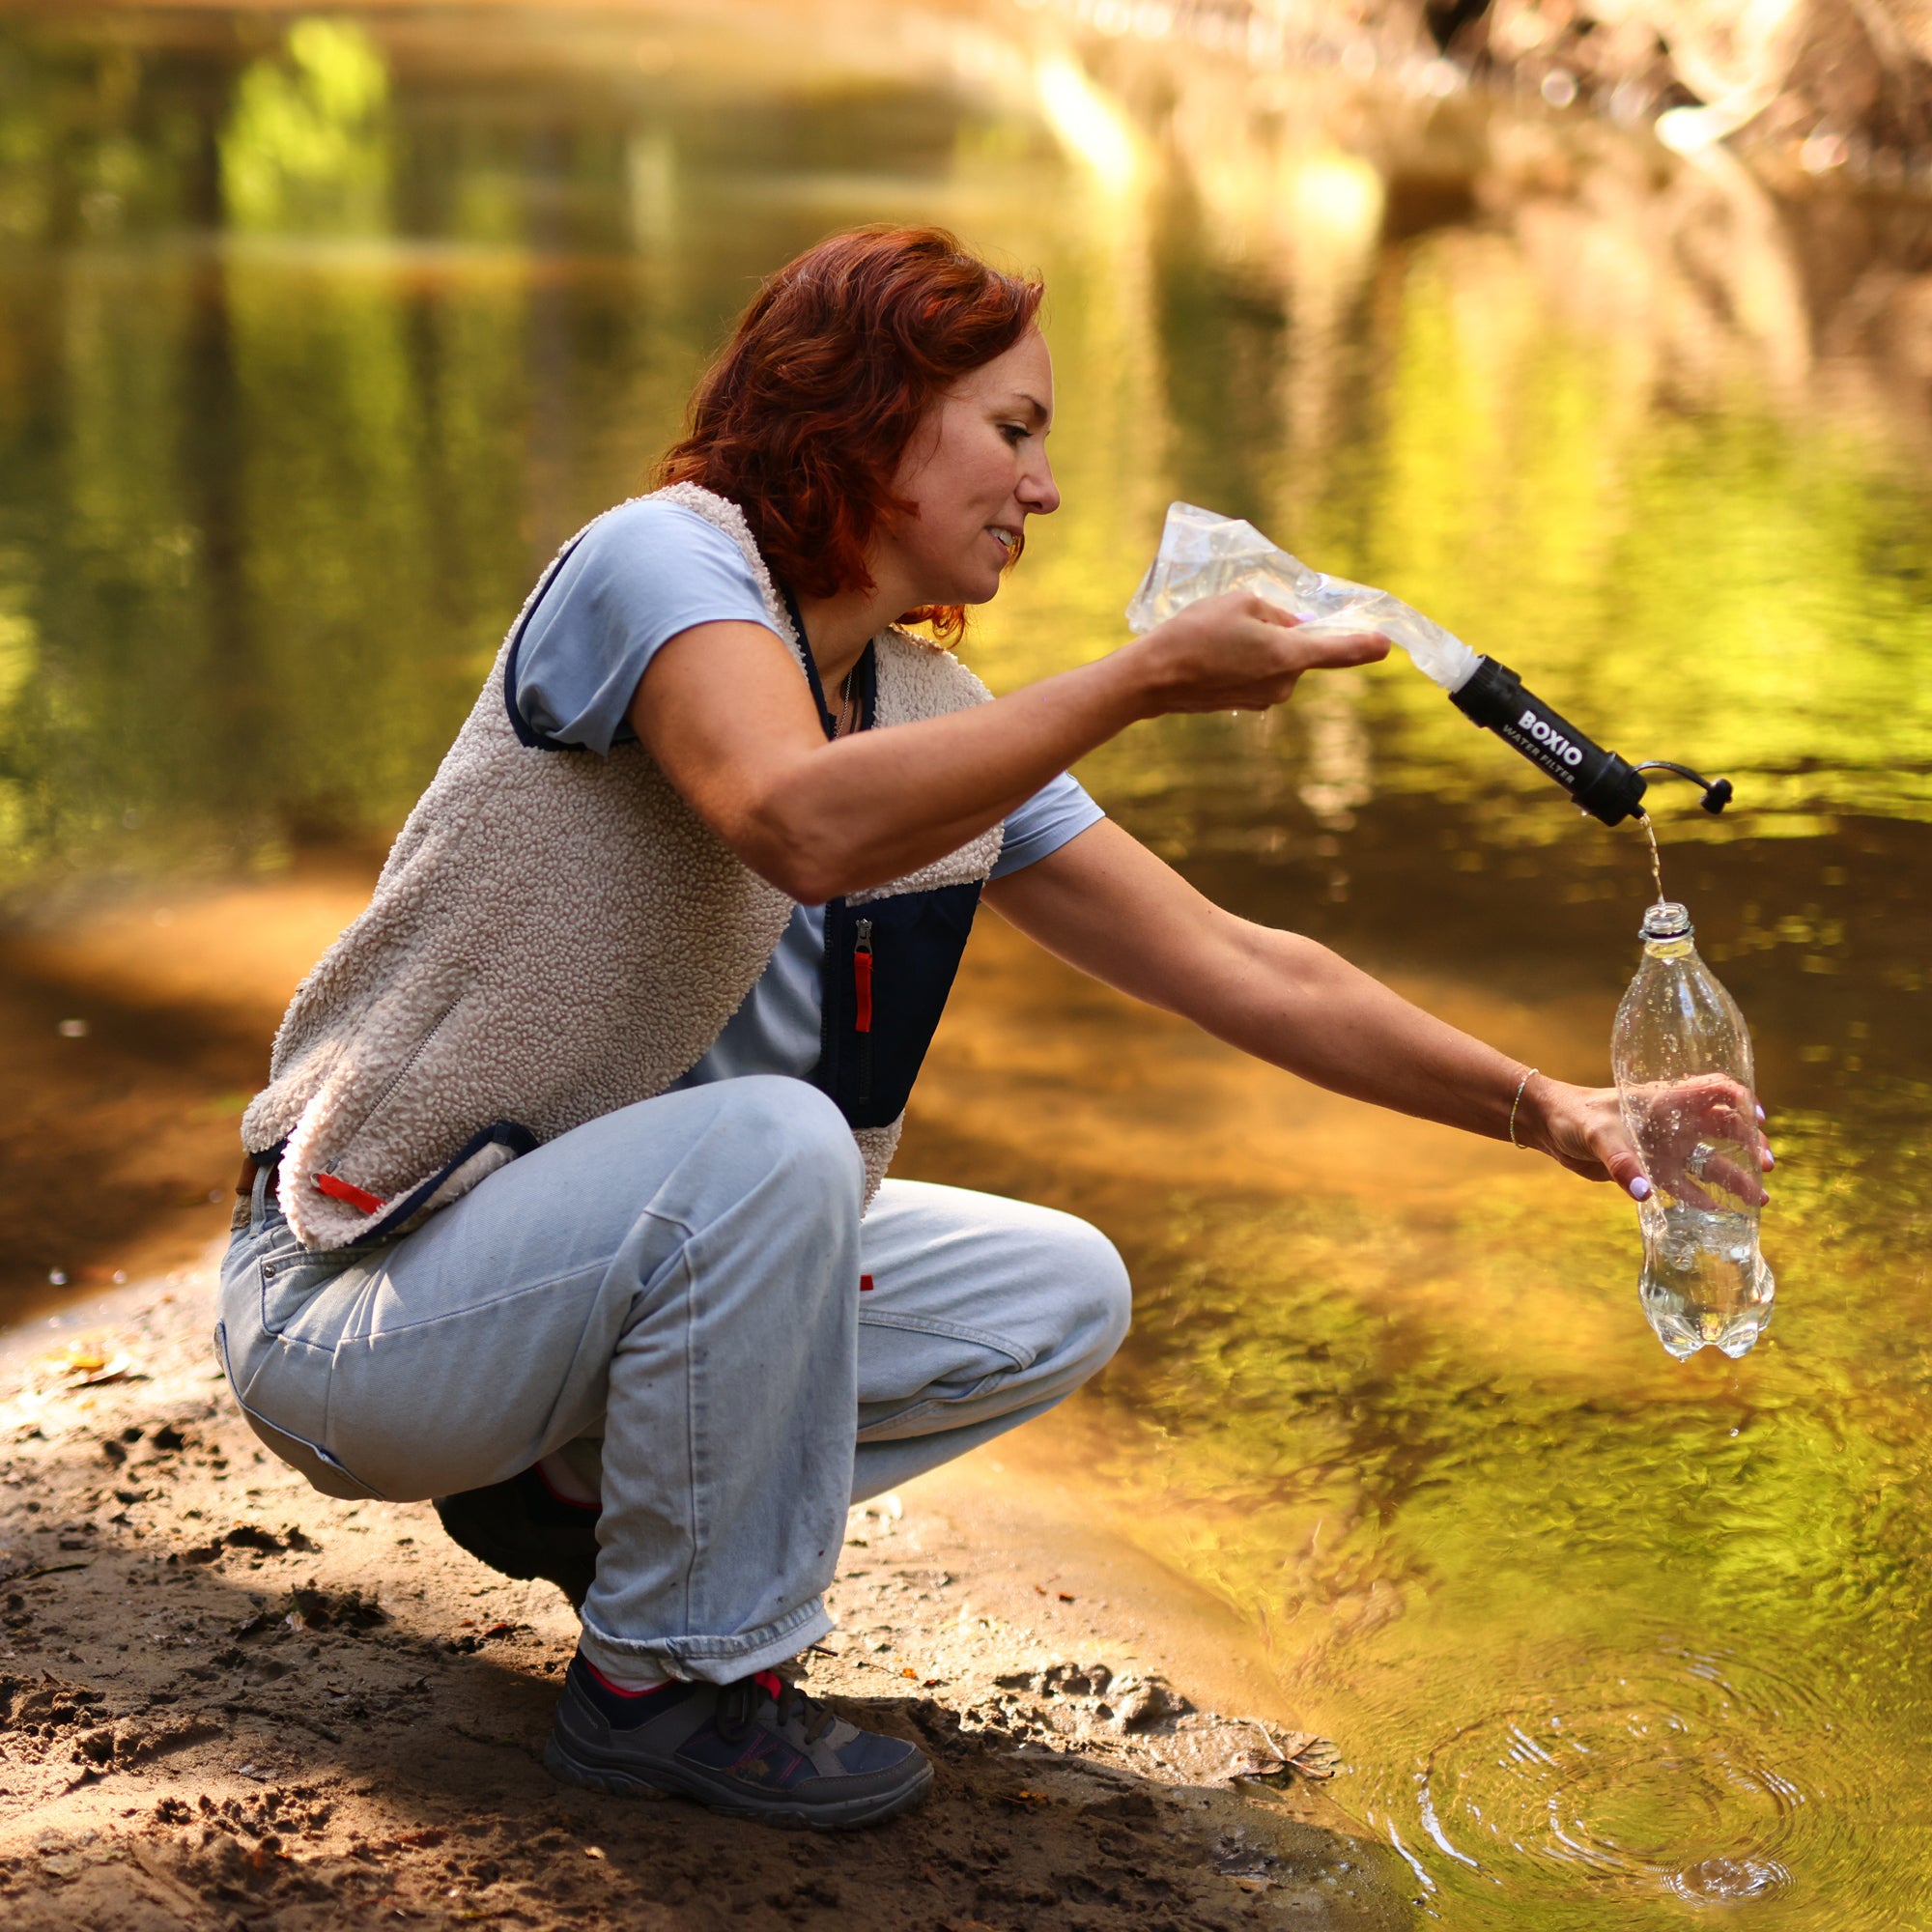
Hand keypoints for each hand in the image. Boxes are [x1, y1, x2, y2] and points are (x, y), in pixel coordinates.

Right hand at [1128, 590, 1387, 715]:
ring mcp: (1265, 697)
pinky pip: (1259, 673)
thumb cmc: (1196, 633)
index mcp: (1288, 655)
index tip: (1386, 643)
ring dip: (1261, 645)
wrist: (1153, 678)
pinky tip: (1215, 652)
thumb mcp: (1241, 602)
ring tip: (1220, 636)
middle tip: (1242, 618)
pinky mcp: (1246, 703)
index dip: (1365, 644)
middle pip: (1301, 649)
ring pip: (1278, 660)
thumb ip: (1278, 612)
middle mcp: (1284, 683)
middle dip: (1283, 630)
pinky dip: (1246, 660)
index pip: (1340, 650)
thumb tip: (1295, 626)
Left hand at [1518, 1074, 1773, 1205]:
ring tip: (1760, 1200)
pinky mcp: (1652, 1169)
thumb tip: (1645, 1193)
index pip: (1716, 1089)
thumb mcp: (1598, 1135)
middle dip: (1750, 1145)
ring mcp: (1665, 1146)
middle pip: (1725, 1128)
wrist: (1549, 1128)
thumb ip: (1621, 1162)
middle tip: (1766, 1166)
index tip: (1759, 1119)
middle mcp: (1673, 1122)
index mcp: (1667, 1100)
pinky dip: (1704, 1199)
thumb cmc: (1575, 1116)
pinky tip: (1723, 1214)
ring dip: (1735, 1178)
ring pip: (1710, 1161)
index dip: (1742, 1099)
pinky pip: (1685, 1186)